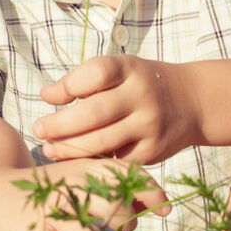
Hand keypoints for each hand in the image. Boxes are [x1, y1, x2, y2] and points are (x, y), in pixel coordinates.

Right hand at [0, 158, 165, 230]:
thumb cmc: (43, 194)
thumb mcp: (76, 181)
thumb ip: (113, 189)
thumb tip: (157, 203)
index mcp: (82, 168)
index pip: (128, 176)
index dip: (151, 193)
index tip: (165, 208)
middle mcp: (70, 186)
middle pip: (119, 213)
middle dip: (122, 224)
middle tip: (110, 224)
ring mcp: (53, 212)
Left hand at [32, 53, 202, 165]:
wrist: (192, 103)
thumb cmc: (142, 84)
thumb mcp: (120, 69)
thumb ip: (83, 80)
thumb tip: (46, 95)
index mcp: (131, 69)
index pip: (95, 73)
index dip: (67, 86)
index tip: (47, 97)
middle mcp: (142, 96)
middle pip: (93, 113)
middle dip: (59, 125)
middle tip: (38, 129)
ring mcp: (149, 126)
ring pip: (101, 142)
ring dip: (69, 148)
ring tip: (49, 149)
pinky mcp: (152, 151)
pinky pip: (115, 160)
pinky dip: (91, 161)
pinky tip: (74, 160)